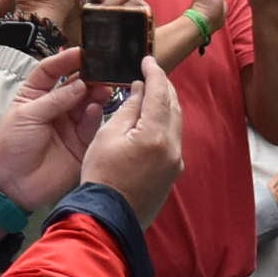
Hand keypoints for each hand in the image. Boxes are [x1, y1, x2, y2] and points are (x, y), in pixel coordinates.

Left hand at [0, 48, 102, 213]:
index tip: (82, 52)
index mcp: (35, 96)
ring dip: (96, 93)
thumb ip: (55, 99)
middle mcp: (55, 108)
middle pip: (75, 85)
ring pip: (88, 102)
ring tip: (102, 87)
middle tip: (101, 70)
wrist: (13, 185)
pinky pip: (93, 123)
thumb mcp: (26, 116)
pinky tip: (93, 108)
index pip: (51, 72)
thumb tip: (80, 83)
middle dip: (88, 76)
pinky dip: (95, 114)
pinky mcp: (82, 142)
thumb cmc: (9, 148)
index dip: (65, 61)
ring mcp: (70, 124)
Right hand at [79, 59, 184, 225]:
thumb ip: (128, 110)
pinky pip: (173, 139)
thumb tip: (141, 91)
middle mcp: (173, 147)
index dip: (154, 74)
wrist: (108, 216)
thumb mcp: (107, 136)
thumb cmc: (101, 175)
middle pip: (174, 107)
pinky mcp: (174, 172)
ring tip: (150, 93)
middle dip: (163, 88)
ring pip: (176, 123)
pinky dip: (165, 124)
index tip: (148, 60)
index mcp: (156, 135)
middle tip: (150, 73)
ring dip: (165, 106)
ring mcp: (176, 161)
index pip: (160, 94)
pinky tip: (152, 120)